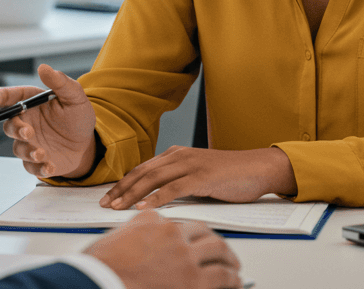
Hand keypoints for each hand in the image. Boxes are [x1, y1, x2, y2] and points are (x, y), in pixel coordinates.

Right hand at [0, 63, 96, 177]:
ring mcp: (29, 142)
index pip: (8, 97)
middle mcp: (26, 122)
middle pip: (9, 124)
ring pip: (18, 148)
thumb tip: (44, 68)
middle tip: (28, 132)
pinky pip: (30, 166)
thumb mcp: (75, 97)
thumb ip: (60, 83)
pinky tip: (50, 165)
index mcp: (31, 102)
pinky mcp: (35, 161)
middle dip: (16, 129)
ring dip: (28, 151)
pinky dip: (38, 167)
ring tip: (42, 153)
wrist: (87, 144)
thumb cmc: (77, 117)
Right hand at [83, 210, 242, 288]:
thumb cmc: (100, 268)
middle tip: (221, 249)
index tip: (195, 239)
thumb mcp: (116, 240)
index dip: (190, 233)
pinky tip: (235, 281)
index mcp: (151, 221)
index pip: (179, 222)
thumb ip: (134, 234)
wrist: (97, 282)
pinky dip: (232, 279)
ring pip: (218, 250)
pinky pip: (222, 276)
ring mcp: (184, 256)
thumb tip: (142, 241)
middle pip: (202, 232)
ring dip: (229, 258)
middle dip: (214, 241)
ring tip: (234, 266)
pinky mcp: (194, 280)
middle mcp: (171, 233)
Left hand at [100, 146, 296, 210]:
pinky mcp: (202, 176)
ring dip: (133, 194)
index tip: (108, 196)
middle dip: (121, 189)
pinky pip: (174, 188)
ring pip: (153, 179)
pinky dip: (156, 198)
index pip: (142, 169)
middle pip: (142, 172)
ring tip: (118, 206)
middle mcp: (180, 155)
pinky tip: (145, 208)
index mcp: (176, 154)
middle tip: (105, 203)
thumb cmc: (230, 176)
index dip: (123, 183)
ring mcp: (191, 164)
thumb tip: (154, 199)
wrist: (258, 168)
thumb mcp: (197, 176)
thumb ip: (177, 182)